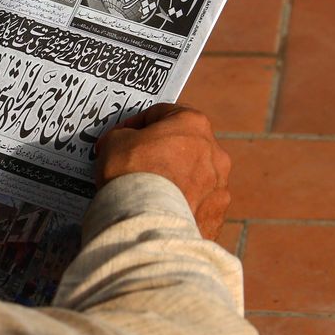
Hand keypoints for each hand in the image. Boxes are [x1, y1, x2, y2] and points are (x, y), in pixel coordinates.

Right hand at [94, 104, 231, 239]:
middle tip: (134, 163)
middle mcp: (215, 151)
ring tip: (146, 192)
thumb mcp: (114, 140)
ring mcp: (220, 185)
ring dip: (173, 179)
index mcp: (192, 123)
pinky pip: (196, 203)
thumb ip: (123, 135)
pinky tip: (159, 210)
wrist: (147, 221)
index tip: (120, 137)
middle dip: (159, 152)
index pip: (161, 113)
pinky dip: (180, 204)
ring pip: (193, 176)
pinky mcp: (217, 214)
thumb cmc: (133, 173)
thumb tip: (125, 143)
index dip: (135, 124)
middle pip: (182, 145)